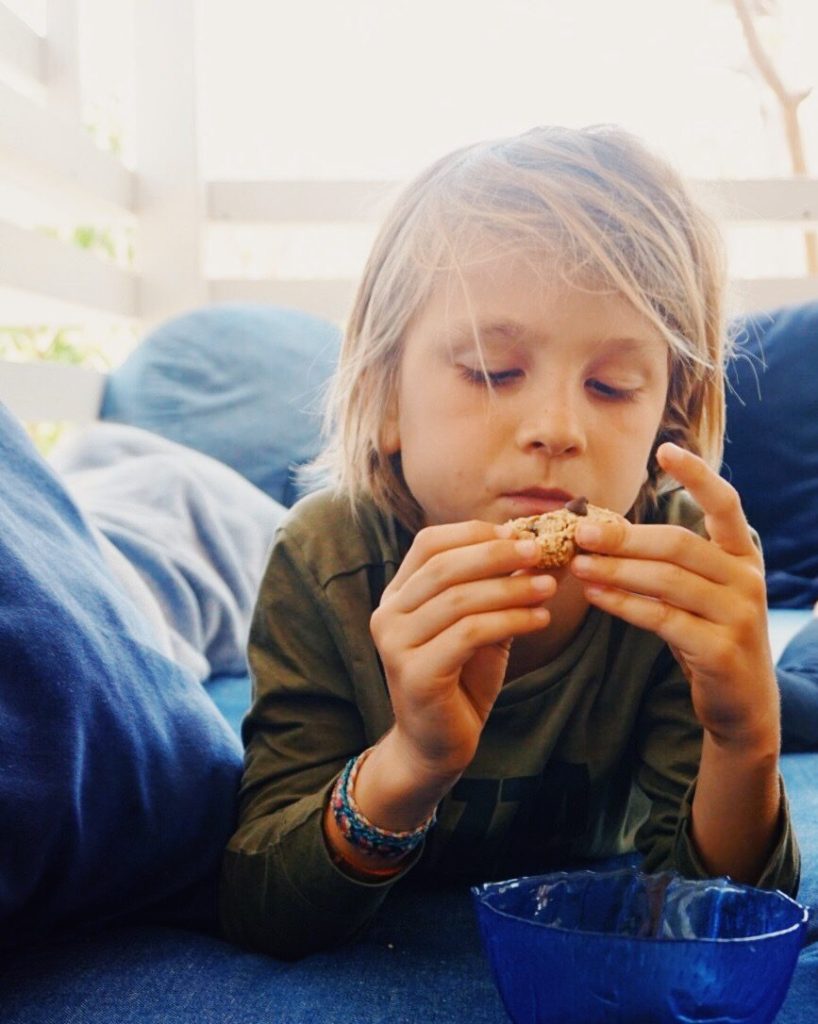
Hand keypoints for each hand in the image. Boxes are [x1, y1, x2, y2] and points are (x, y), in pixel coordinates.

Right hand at [370, 521, 554, 779]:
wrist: (435, 745)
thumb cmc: (460, 680)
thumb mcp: (480, 625)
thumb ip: (498, 590)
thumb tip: (542, 550)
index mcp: (398, 594)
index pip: (429, 544)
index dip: (475, 534)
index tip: (521, 535)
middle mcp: (388, 614)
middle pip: (444, 566)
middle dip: (498, 554)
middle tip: (542, 552)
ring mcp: (396, 644)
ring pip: (460, 599)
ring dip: (512, 589)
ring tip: (550, 588)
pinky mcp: (416, 674)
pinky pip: (469, 634)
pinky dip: (510, 621)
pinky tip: (540, 619)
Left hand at [570, 442, 777, 749]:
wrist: (741, 701)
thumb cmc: (707, 633)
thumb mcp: (697, 591)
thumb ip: (668, 562)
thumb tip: (602, 529)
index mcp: (744, 556)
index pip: (726, 505)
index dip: (698, 475)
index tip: (665, 449)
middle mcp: (747, 579)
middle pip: (679, 544)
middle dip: (624, 536)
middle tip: (580, 530)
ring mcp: (738, 615)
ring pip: (666, 580)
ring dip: (615, 569)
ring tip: (576, 562)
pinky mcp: (720, 650)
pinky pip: (661, 618)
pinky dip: (622, 603)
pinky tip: (594, 594)